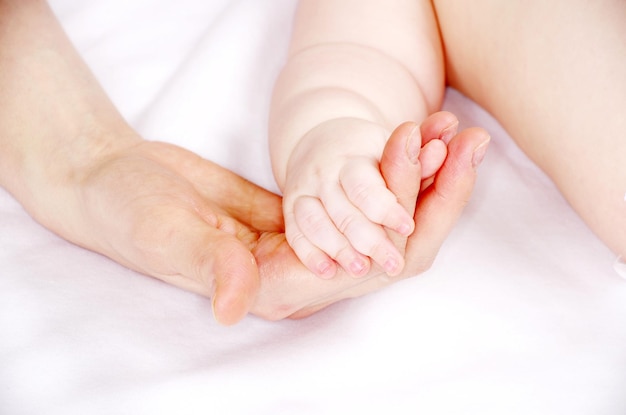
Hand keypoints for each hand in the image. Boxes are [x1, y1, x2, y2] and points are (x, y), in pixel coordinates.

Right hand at [61, 118, 485, 323]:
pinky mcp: (305, 216)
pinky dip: (388, 170)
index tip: (434, 158)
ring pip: (383, 220)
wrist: (117, 185)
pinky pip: (360, 198)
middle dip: (434, 194)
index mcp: (279, 288)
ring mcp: (308, 244)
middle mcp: (304, 274)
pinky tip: (408, 136)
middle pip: (393, 244)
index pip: (372, 266)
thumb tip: (235, 305)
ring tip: (447, 128)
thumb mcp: (166, 234)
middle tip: (462, 139)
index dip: (411, 216)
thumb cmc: (130, 213)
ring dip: (419, 178)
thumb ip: (208, 266)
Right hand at [280, 112, 456, 278]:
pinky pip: (296, 231)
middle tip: (394, 265)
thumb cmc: (368, 155)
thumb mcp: (395, 150)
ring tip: (362, 269)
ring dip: (340, 247)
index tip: (407, 227)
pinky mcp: (292, 206)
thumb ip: (430, 153)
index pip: (368, 185)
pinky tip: (327, 270)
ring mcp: (305, 189)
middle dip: (370, 237)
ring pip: (315, 222)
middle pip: (345, 209)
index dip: (386, 207)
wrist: (319, 149)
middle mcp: (327, 171)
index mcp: (355, 155)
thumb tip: (480, 138)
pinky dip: (309, 251)